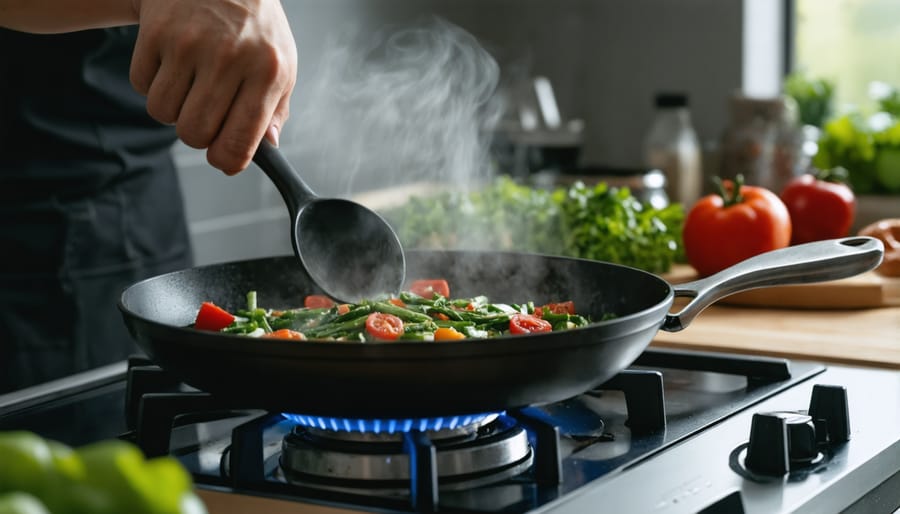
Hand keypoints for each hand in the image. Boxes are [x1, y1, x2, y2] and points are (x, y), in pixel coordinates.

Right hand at [129, 0, 296, 174]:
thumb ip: (276, 109)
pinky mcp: (155, 32)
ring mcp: (189, 43)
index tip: (222, 159)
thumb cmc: (254, 26)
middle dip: (197, 135)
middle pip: (194, 134)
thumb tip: (267, 148)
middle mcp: (229, 58)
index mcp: (267, 72)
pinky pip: (142, 86)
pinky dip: (153, 83)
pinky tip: (172, 62)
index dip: (226, 161)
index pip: (240, 142)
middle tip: (205, 113)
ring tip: (190, 83)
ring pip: (164, 114)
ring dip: (173, 109)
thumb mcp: (281, 63)